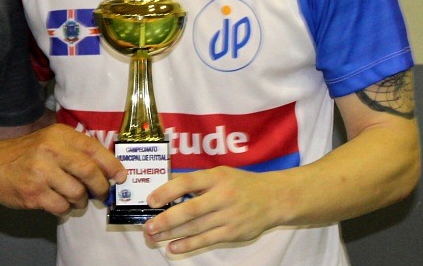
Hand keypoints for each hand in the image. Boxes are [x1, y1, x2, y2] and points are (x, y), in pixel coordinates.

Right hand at [0, 124, 125, 214]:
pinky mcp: (33, 193)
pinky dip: (64, 209)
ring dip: (81, 201)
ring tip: (75, 199)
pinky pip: (62, 207)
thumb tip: (106, 169)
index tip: (120, 176)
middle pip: (89, 172)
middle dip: (100, 187)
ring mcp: (41, 173)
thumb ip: (74, 150)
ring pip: (77, 193)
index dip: (111, 164)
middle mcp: (50, 150)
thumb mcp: (47, 141)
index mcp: (57, 134)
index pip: (93, 149)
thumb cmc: (23, 155)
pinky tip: (58, 203)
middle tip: (102, 194)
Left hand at [143, 166, 282, 254]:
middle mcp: (222, 196)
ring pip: (196, 227)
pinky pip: (207, 240)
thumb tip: (167, 189)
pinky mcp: (233, 233)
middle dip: (166, 219)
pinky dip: (189, 245)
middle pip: (190, 209)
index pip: (187, 182)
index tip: (151, 201)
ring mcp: (228, 216)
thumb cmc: (241, 185)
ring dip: (172, 234)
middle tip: (148, 226)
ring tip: (155, 237)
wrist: (274, 199)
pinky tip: (174, 247)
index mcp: (217, 177)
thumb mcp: (220, 174)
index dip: (167, 191)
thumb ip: (197, 181)